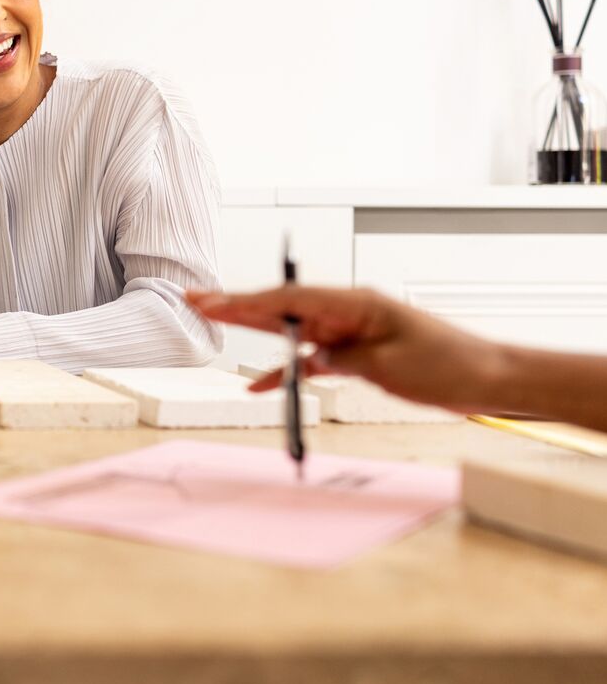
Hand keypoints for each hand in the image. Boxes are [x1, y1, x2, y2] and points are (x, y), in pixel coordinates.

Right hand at [185, 286, 510, 413]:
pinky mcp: (356, 354)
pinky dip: (286, 370)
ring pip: (290, 330)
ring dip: (253, 332)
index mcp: (354, 303)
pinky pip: (310, 359)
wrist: (487, 378)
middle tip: (197, 301)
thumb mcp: (386, 362)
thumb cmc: (450, 363)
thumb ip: (340, 355)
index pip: (287, 300)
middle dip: (237, 305)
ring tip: (215, 324)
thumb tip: (307, 354)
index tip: (211, 302)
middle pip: (281, 308)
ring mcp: (350, 331)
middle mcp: (347, 311)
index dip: (243, 302)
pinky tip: (260, 383)